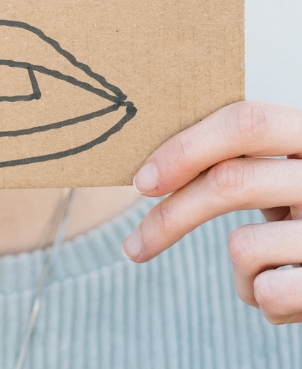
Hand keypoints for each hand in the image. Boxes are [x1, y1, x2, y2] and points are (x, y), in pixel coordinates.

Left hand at [124, 100, 301, 324]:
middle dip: (169, 218)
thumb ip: (239, 156)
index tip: (143, 180)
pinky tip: (285, 291)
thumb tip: (150, 167)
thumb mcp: (284, 167)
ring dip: (239, 269)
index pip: (245, 122)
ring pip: (244, 245)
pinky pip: (269, 292)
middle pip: (230, 182)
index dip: (187, 148)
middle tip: (133, 246)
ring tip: (265, 268)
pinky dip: (261, 298)